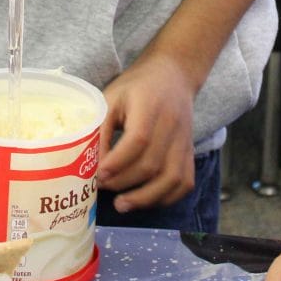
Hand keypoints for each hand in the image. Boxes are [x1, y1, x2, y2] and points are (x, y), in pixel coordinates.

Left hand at [99, 51, 197, 212]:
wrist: (174, 75)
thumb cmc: (137, 87)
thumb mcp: (112, 98)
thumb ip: (101, 129)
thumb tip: (91, 166)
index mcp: (149, 106)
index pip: (137, 140)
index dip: (117, 162)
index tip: (98, 175)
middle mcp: (172, 125)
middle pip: (152, 164)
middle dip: (124, 183)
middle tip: (102, 188)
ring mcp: (185, 140)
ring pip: (172, 178)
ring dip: (146, 198)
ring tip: (122, 204)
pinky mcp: (190, 151)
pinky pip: (184, 182)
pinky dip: (166, 197)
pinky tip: (146, 200)